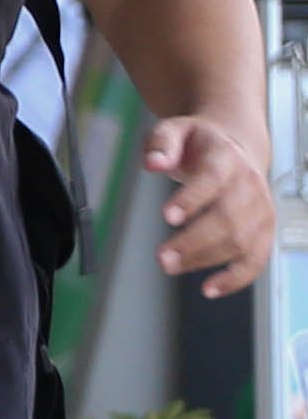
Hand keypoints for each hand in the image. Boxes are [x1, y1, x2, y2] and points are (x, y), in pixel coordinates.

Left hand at [149, 113, 278, 294]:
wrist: (235, 147)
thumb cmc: (198, 143)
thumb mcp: (174, 130)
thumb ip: (161, 143)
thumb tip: (153, 163)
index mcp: (227, 158)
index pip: (213, 179)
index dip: (192, 198)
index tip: (167, 216)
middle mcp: (250, 185)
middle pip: (228, 217)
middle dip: (194, 240)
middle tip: (162, 257)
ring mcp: (261, 210)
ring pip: (241, 241)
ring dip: (206, 259)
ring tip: (170, 266)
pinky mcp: (264, 231)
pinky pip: (257, 259)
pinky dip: (237, 277)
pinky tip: (210, 289)